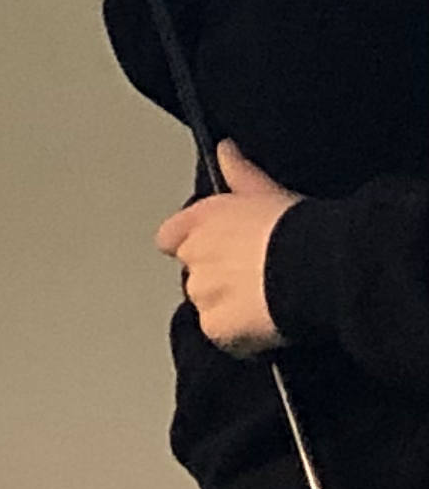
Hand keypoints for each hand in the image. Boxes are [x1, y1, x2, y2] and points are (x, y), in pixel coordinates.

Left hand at [155, 142, 301, 356]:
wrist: (317, 265)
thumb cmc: (301, 228)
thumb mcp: (269, 192)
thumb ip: (240, 174)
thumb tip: (225, 149)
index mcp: (199, 220)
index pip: (170, 238)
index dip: (192, 247)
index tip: (217, 254)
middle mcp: (192, 255)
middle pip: (194, 274)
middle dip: (218, 279)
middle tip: (259, 280)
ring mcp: (201, 292)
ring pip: (208, 306)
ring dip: (229, 310)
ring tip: (269, 302)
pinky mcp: (215, 326)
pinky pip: (224, 338)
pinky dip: (242, 339)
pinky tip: (269, 328)